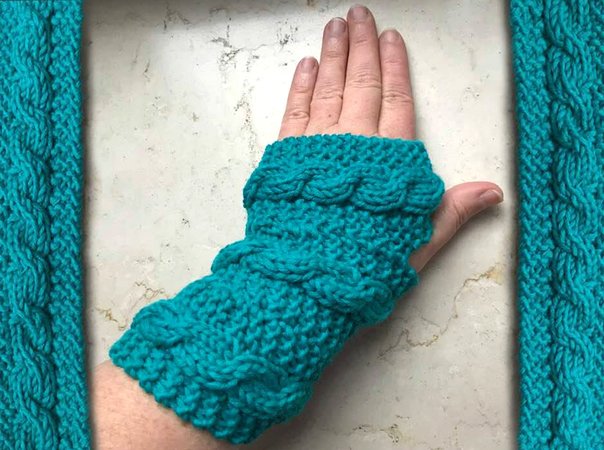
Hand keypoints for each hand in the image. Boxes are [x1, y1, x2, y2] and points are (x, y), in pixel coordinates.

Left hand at [278, 5, 502, 271]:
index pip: (396, 101)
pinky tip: (306, 67)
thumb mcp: (417, 244)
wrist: (306, 282)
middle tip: (359, 15)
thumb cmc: (363, 264)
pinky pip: (294, 113)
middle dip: (361, 47)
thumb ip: (451, 212)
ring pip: (327, 91)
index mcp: (389, 162)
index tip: (391, 38)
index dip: (395, 67)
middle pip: (361, 86)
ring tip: (334, 27)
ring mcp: (316, 149)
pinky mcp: (285, 159)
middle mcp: (352, 145)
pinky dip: (301, 88)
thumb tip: (493, 192)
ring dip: (332, 56)